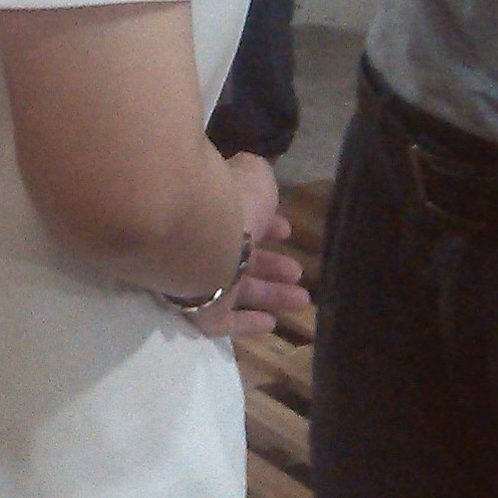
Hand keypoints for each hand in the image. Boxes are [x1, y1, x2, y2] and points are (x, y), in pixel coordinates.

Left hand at [204, 154, 309, 338]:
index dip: (265, 224)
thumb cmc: (229, 202)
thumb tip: (252, 174)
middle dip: (270, 263)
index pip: (241, 219)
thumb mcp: (253, 176)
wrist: (194, 235)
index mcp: (216, 212)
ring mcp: (199, 279)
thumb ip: (254, 175)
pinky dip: (248, 323)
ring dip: (271, 293)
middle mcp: (204, 244)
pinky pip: (224, 321)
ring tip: (303, 299)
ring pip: (238, 290)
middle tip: (297, 271)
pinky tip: (272, 323)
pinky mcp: (199, 311)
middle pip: (240, 258)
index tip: (286, 230)